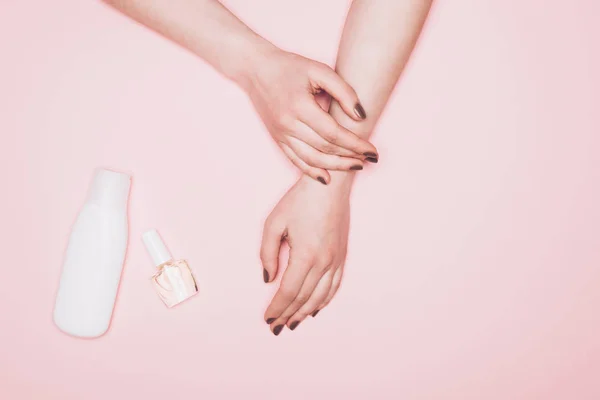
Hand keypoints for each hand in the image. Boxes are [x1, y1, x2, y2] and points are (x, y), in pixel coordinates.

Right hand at [242, 48, 378, 183]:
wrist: (255, 69)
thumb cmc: (290, 67)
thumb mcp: (319, 70)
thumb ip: (343, 91)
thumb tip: (361, 117)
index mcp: (300, 106)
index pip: (334, 133)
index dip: (355, 144)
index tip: (372, 151)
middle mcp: (288, 124)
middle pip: (325, 149)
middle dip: (350, 157)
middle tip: (369, 159)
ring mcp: (281, 134)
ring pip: (312, 159)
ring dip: (336, 167)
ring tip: (355, 167)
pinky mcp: (277, 139)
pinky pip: (295, 161)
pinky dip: (312, 172)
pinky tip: (327, 178)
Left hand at [260, 174, 351, 334]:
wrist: (329, 185)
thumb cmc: (300, 200)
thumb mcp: (274, 223)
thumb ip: (267, 253)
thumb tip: (268, 278)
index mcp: (305, 254)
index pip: (288, 291)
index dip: (277, 307)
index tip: (267, 317)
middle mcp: (323, 261)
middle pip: (304, 298)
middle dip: (288, 314)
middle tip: (276, 327)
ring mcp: (335, 260)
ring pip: (320, 296)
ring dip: (305, 312)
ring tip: (293, 323)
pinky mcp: (341, 256)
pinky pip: (334, 286)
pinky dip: (324, 301)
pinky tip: (315, 309)